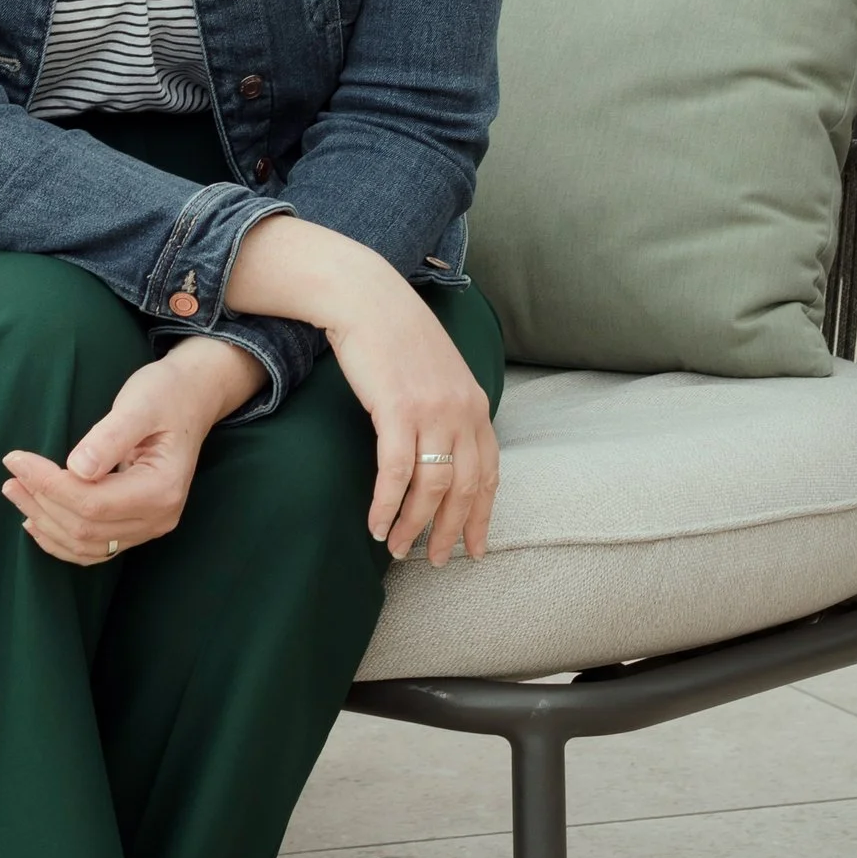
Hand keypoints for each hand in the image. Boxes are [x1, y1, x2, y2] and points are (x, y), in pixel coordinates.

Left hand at [1, 337, 258, 565]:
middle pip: (86, 527)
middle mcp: (159, 518)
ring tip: (15, 492)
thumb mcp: (139, 404)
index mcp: (162, 489)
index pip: (93, 503)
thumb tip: (76, 469)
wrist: (190, 398)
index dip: (49, 485)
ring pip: (86, 544)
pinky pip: (94, 547)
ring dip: (45, 523)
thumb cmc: (165, 394)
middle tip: (11, 474)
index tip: (17, 459)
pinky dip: (60, 539)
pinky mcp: (136, 525)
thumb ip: (110, 437)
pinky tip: (36, 522)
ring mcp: (149, 526)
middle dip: (42, 503)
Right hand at [320, 266, 499, 567]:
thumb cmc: (396, 335)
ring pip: (431, 487)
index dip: (482, 516)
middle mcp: (462, 411)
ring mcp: (433, 411)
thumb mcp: (439, 373)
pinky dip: (386, 505)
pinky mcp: (398, 410)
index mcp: (476, 405)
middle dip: (449, 532)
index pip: (488, 474)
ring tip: (397, 548)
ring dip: (413, 525)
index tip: (474, 548)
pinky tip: (376, 524)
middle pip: (464, 489)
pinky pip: (395, 473)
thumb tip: (445, 452)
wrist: (367, 297)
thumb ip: (450, 410)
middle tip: (434, 560)